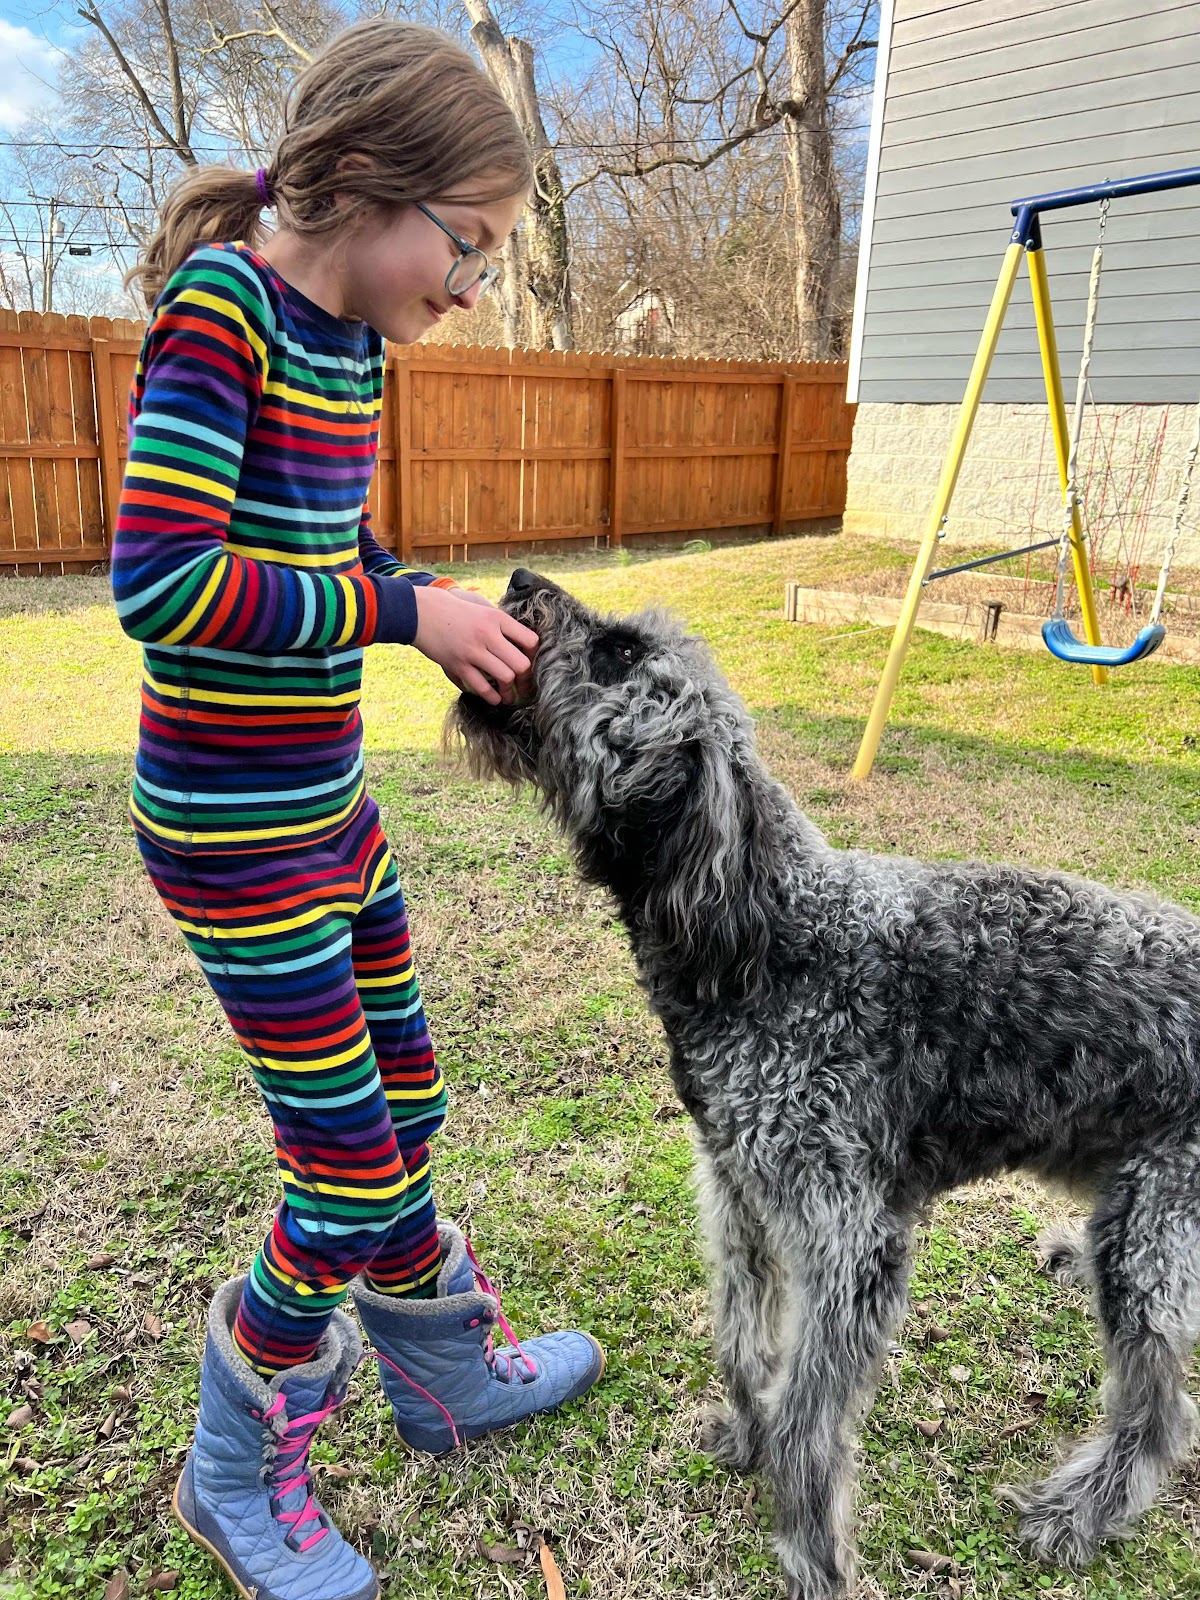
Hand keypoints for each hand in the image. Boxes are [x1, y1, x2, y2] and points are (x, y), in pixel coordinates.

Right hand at [413, 584, 536, 704]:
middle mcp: (488, 634)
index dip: (534, 656)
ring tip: (509, 696)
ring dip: (510, 692)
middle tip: (525, 687)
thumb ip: (501, 622)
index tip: (530, 663)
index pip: (530, 641)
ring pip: (505, 678)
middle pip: (521, 664)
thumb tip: (521, 641)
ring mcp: (473, 651)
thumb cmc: (454, 609)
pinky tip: (494, 698)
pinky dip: (492, 697)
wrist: (422, 611)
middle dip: (526, 680)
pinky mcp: (458, 664)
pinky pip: (482, 687)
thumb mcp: (481, 607)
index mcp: (497, 618)